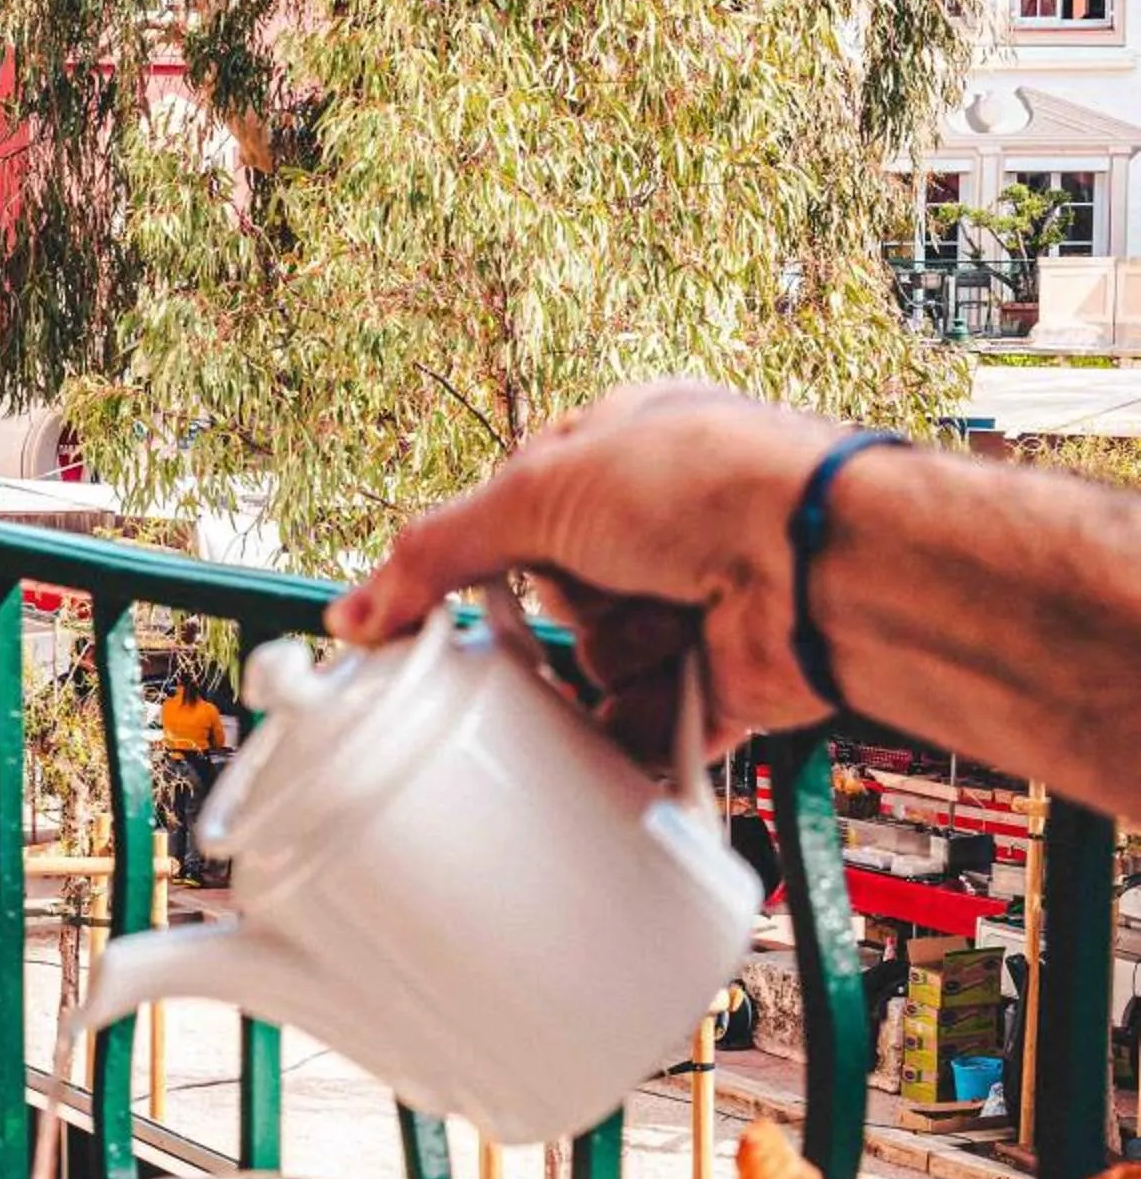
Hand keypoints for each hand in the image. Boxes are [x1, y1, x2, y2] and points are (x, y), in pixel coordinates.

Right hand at [325, 383, 844, 758]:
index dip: (483, 557)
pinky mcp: (718, 681)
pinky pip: (641, 727)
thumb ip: (437, 552)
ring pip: (594, 664)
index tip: (435, 602)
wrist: (821, 562)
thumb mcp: (540, 490)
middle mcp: (661, 526)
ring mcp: (692, 603)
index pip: (514, 516)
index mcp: (621, 451)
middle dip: (569, 604)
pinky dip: (647, 722)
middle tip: (604, 582)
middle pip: (551, 597)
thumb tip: (355, 610)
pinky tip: (676, 688)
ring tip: (672, 620)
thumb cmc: (713, 486)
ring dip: (619, 653)